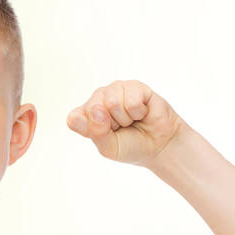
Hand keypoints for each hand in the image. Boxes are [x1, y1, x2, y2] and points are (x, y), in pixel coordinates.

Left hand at [66, 79, 183, 166]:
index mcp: (85, 114)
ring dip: (126, 118)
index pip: (74, 119)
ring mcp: (115, 90)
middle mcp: (98, 98)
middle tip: (122, 128)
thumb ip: (96, 132)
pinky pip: (131, 99)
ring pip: (112, 102)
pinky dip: (139, 112)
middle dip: (112, 125)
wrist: (159, 145)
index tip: (106, 136)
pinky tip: (142, 112)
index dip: (90, 131)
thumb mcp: (109, 148)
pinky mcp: (134, 86)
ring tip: (132, 120)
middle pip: (94, 108)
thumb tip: (97, 109)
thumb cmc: (131, 145)